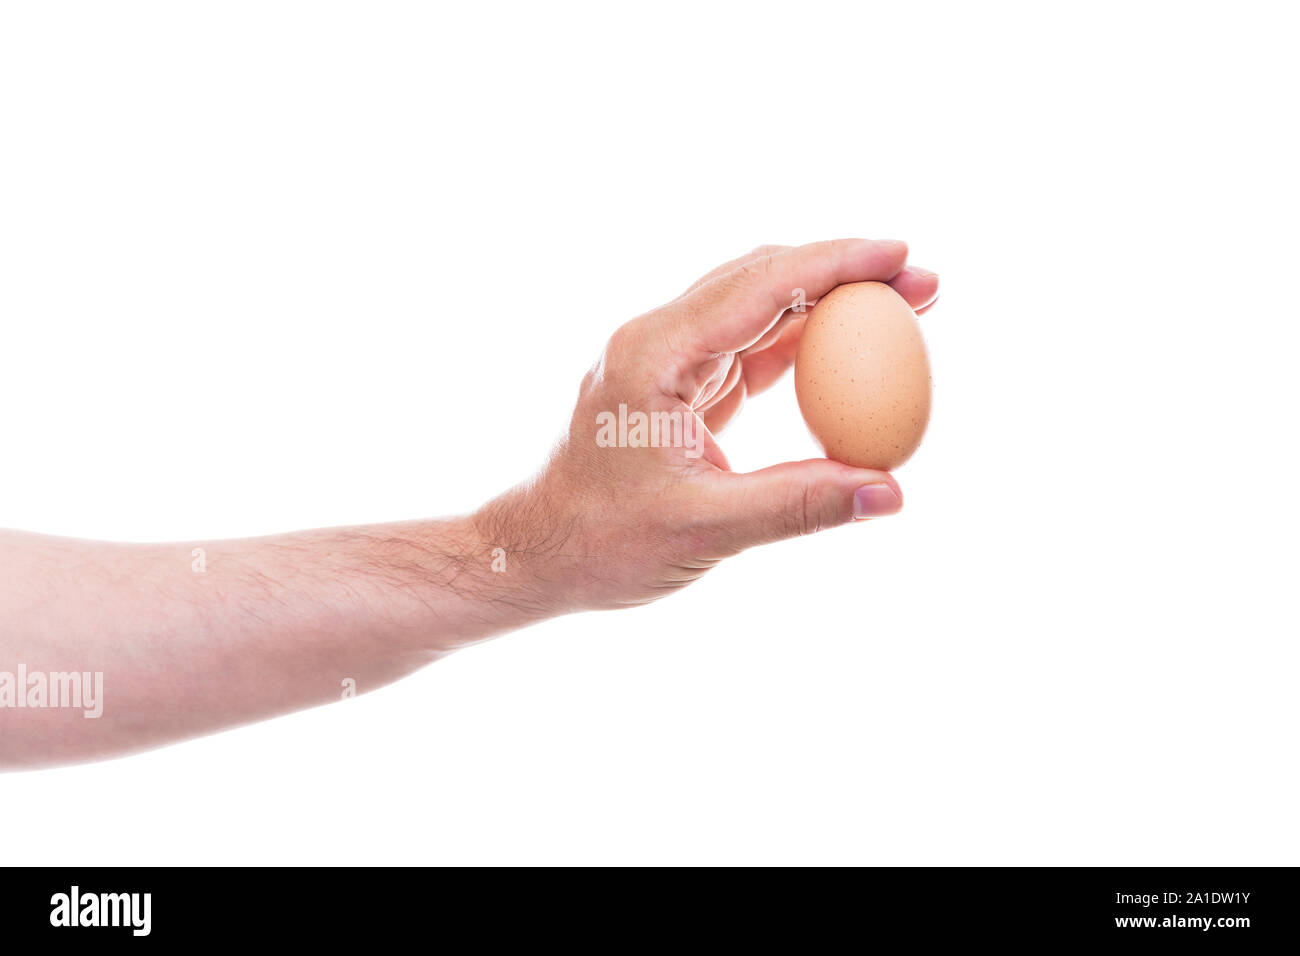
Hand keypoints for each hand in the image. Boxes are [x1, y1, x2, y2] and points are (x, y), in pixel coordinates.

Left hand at [476, 239, 939, 611]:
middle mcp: (657, 341)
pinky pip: (751, 351)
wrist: (537, 555)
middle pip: (763, 279)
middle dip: (844, 271)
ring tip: (904, 305)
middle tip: (922, 280)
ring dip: (829, 303)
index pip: (759, 287)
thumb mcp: (704, 529)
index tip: (901, 255)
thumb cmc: (602, 542)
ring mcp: (666, 360)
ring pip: (759, 308)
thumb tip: (890, 493)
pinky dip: (803, 346)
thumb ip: (798, 505)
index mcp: (653, 355)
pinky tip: (851, 352)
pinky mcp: (678, 385)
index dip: (836, 265)